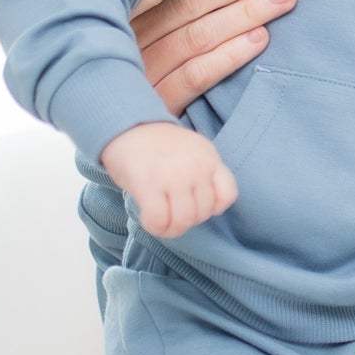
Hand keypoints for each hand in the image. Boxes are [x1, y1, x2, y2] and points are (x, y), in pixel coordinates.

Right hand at [100, 122, 236, 237]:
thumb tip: (204, 210)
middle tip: (171, 211)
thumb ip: (204, 174)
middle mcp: (195, 167)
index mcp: (209, 158)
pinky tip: (148, 218)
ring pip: (183, 220)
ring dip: (171, 228)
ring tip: (161, 218)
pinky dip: (154, 227)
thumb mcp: (194, 151)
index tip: (196, 203)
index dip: (213, 207)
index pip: (228, 195)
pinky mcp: (148, 184)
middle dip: (187, 220)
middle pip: (203, 213)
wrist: (127, 126)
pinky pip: (159, 220)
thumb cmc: (160, 147)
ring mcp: (173, 176)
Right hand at [131, 0, 297, 116]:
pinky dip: (228, 56)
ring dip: (245, 13)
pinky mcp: (158, 105)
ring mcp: (143, 73)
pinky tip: (260, 39)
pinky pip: (197, 76)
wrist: (117, 130)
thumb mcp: (137, 22)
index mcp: (126, 11)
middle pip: (191, 6)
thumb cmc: (132, 61)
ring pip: (199, 36)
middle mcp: (130, 39)